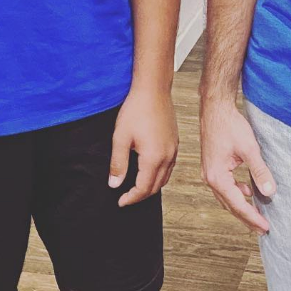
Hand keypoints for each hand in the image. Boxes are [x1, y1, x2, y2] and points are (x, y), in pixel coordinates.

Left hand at [109, 85, 177, 207]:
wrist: (153, 89)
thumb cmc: (136, 110)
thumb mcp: (121, 138)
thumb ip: (118, 163)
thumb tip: (114, 184)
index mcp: (153, 158)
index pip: (143, 189)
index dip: (131, 198)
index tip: (120, 202)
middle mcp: (167, 156)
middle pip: (156, 187)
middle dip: (141, 195)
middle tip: (126, 197)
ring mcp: (174, 149)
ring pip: (165, 178)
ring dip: (152, 186)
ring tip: (137, 186)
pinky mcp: (175, 141)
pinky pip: (170, 166)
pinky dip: (160, 174)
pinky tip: (149, 169)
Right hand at [200, 98, 275, 233]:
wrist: (215, 108)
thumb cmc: (229, 125)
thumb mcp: (249, 149)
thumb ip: (259, 171)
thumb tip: (269, 191)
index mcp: (217, 177)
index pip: (237, 204)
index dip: (252, 217)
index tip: (265, 227)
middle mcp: (210, 178)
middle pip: (229, 205)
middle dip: (246, 217)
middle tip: (262, 228)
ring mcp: (209, 172)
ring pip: (226, 197)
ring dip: (241, 206)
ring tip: (256, 214)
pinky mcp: (212, 166)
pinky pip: (224, 187)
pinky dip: (236, 193)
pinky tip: (247, 190)